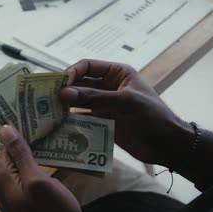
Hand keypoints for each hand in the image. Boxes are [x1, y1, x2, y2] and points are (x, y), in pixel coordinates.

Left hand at [0, 126, 81, 211]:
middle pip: (12, 151)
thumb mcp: (38, 182)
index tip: (35, 112)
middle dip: (27, 138)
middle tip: (47, 121)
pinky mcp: (19, 197)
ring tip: (51, 135)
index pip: (6, 142)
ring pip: (19, 162)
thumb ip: (21, 154)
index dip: (21, 128)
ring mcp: (8, 191)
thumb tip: (4, 127)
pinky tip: (49, 156)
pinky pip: (23, 173)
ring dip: (33, 150)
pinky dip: (34, 163)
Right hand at [60, 59, 193, 167]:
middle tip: (46, 100)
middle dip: (65, 90)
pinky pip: (83, 119)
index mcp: (117, 73)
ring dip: (65, 106)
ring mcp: (105, 105)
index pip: (88, 66)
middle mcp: (108, 87)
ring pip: (79, 102)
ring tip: (48, 113)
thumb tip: (64, 93)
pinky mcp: (103, 122)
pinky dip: (72, 121)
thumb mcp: (125, 102)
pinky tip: (60, 125)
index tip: (58, 84)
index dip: (72, 72)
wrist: (167, 145)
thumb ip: (95, 97)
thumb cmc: (152, 116)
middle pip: (80, 84)